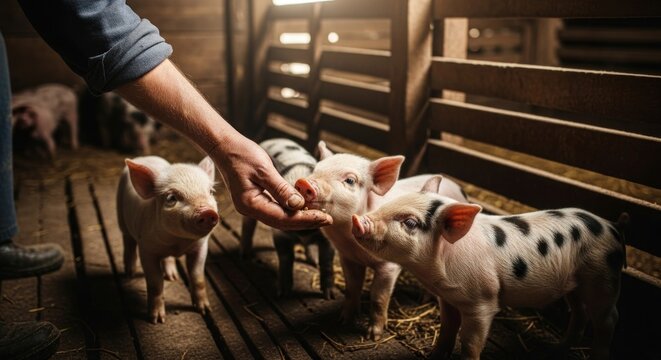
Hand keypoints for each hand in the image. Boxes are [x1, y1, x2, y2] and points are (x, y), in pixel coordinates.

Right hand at [210, 134, 332, 230]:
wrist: (225, 147)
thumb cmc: (242, 154)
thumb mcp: (264, 170)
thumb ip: (281, 189)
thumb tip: (299, 205)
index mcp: (250, 204)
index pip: (282, 218)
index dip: (305, 219)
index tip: (324, 218)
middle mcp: (250, 210)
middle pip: (282, 222)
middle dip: (306, 222)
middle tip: (328, 219)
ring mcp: (252, 206)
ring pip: (280, 218)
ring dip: (300, 217)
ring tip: (320, 215)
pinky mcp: (256, 200)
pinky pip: (277, 210)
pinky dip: (292, 210)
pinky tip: (305, 207)